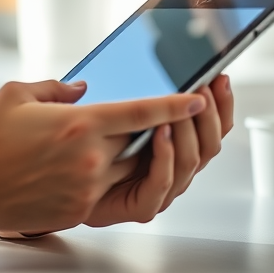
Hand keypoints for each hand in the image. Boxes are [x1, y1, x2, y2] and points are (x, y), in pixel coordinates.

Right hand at [0, 79, 206, 233]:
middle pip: (144, 142)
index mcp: (79, 124)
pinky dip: (112, 175)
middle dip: (159, 129)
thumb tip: (81, 90)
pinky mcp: (80, 210)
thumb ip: (56, 88)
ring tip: (132, 140)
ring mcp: (87, 188)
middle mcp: (90, 158)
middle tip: (168, 116)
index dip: (175, 105)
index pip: (142, 113)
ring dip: (139, 155)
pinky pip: (111, 191)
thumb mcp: (17, 94)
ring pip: (133, 170)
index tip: (197, 98)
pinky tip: (99, 164)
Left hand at [83, 74, 233, 226]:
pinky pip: (163, 182)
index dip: (220, 103)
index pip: (208, 125)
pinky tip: (161, 133)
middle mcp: (170, 167)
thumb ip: (126, 91)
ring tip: (184, 106)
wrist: (53, 184)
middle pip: (209, 144)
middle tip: (204, 89)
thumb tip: (150, 67)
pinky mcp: (143, 205)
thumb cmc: (77, 147)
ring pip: (191, 160)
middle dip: (211, 114)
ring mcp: (160, 188)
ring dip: (189, 130)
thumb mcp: (104, 108)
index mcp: (169, 144)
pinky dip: (166, 157)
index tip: (219, 78)